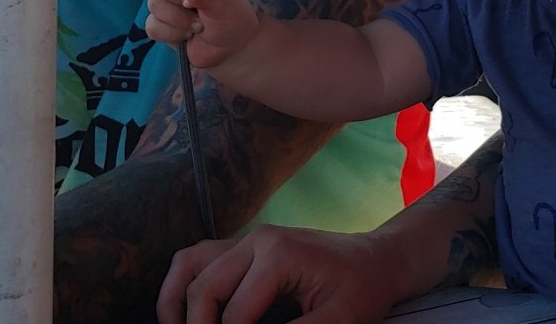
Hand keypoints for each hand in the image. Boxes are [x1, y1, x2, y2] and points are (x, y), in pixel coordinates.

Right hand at [147, 0, 262, 68]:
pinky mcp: (160, 21)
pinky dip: (171, 35)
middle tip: (199, 15)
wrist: (230, 50)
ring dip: (179, 21)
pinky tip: (186, 36)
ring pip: (155, 3)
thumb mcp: (227, 7)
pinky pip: (152, 25)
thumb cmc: (233, 21)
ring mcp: (168, 0)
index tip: (197, 0)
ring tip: (198, 27)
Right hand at [157, 226, 404, 323]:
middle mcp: (257, 240)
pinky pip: (201, 257)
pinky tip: (185, 314)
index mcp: (279, 256)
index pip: (234, 315)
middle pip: (203, 287)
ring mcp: (249, 239)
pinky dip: (185, 284)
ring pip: (190, 264)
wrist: (379, 259)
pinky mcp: (247, 245)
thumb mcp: (339, 321)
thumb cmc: (364, 288)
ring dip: (175, 300)